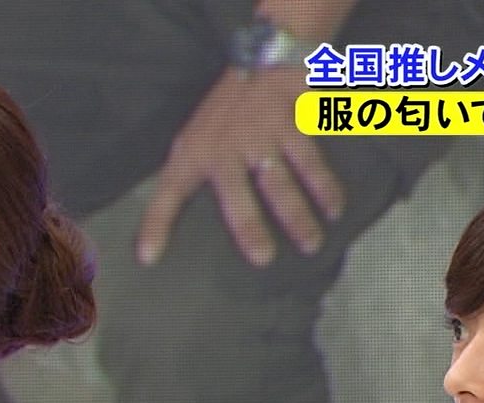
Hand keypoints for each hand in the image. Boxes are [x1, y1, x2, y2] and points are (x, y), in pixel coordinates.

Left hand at [138, 67, 344, 267]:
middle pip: (237, 195)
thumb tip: (156, 243)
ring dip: (297, 215)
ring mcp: (261, 137)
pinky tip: (334, 208)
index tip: (149, 256)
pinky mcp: (290, 126)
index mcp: (196, 155)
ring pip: (281, 183)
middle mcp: (226, 148)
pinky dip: (326, 188)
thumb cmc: (224, 115)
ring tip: (311, 243)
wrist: (262, 63)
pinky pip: (311, 162)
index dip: (156, 224)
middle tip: (263, 259)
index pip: (168, 192)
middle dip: (249, 228)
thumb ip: (181, 186)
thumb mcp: (192, 144)